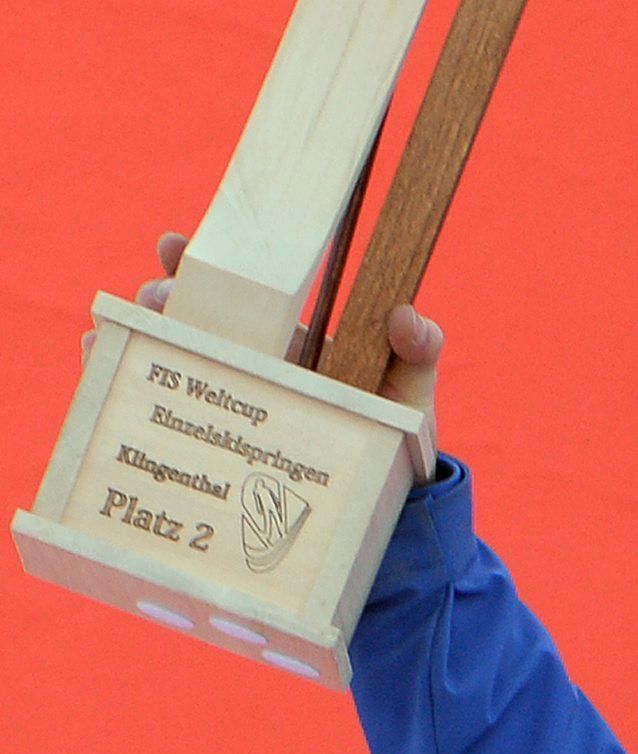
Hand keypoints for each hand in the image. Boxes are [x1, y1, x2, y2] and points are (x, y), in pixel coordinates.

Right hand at [111, 228, 446, 442]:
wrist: (377, 509)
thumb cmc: (391, 444)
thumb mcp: (408, 398)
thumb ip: (418, 355)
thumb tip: (409, 317)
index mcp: (288, 340)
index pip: (241, 290)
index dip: (202, 260)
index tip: (175, 243)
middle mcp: (248, 362)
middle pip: (191, 315)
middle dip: (165, 296)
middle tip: (162, 298)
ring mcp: (224, 398)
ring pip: (163, 353)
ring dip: (137, 329)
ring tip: (133, 324)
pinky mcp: (204, 438)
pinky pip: (151, 401)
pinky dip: (119, 373)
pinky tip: (102, 355)